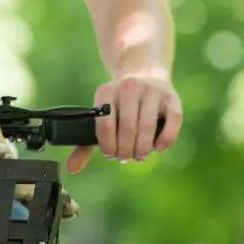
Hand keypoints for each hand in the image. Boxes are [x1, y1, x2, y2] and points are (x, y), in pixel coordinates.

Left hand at [66, 75, 182, 173]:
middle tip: (125, 158)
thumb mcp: (100, 117)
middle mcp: (129, 87)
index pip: (104, 124)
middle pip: (127, 128)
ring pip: (147, 126)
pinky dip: (164, 141)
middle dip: (125, 150)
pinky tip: (157, 148)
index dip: (107, 145)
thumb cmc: (119, 106)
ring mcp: (152, 90)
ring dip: (143, 148)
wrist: (146, 75)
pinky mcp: (172, 97)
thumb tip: (72, 168)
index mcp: (106, 90)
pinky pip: (172, 123)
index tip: (109, 154)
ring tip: (139, 155)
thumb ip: (84, 143)